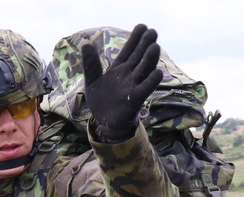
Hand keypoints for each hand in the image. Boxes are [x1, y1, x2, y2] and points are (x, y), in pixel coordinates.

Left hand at [81, 24, 162, 140]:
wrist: (105, 122)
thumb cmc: (101, 100)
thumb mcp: (92, 81)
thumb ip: (91, 64)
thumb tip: (86, 44)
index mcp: (119, 69)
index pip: (128, 51)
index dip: (135, 39)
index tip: (142, 26)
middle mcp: (129, 75)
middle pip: (138, 58)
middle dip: (145, 45)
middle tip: (153, 31)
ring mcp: (133, 87)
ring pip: (143, 71)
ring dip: (149, 60)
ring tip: (155, 47)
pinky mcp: (134, 100)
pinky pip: (144, 89)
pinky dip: (151, 82)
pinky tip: (158, 73)